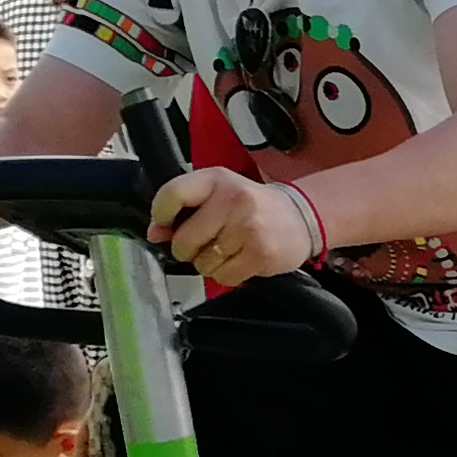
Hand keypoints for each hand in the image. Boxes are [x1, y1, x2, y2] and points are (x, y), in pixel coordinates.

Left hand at [150, 168, 311, 285]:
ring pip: (203, 263)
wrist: (301, 217)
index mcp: (216, 179)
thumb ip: (183, 208)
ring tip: (227, 250)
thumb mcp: (217, 194)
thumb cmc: (252, 206)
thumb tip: (155, 232)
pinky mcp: (260, 254)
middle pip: (184, 240)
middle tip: (203, 244)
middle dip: (187, 250)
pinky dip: (226, 274)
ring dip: (209, 264)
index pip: (172, 194)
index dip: (160, 216)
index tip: (164, 226)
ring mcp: (248, 228)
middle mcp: (233, 200)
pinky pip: (224, 277)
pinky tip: (239, 261)